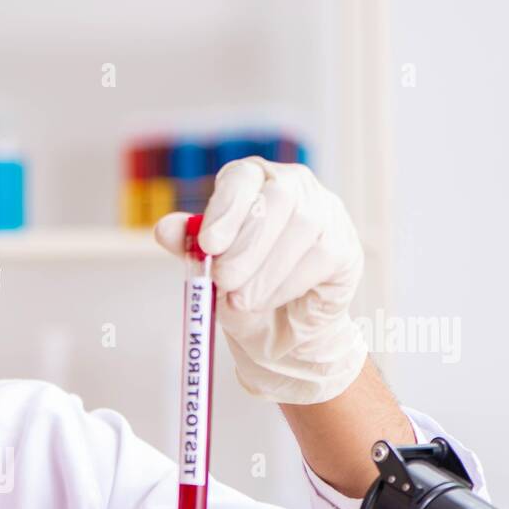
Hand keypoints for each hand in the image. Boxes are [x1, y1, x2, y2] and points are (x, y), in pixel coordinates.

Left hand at [155, 157, 367, 404]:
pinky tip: (270, 300)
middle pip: (277, 198)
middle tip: (224, 282)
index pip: (242, 176)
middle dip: (247, 245)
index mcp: (252, 182)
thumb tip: (164, 228)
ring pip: (302, 225)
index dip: (225, 208)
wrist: (279, 332)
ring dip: (266, 271)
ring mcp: (325, 211)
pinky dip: (288, 284)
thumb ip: (189, 247)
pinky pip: (321, 254)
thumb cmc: (241, 290)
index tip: (208, 245)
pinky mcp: (344, 244)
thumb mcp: (208, 270)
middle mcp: (292, 186)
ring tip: (242, 301)